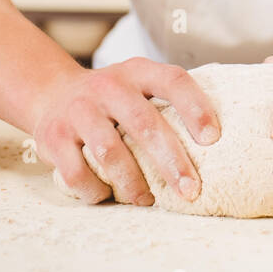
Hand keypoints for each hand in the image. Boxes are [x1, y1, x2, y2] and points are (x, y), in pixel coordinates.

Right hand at [31, 58, 219, 205]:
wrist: (51, 93)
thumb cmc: (113, 99)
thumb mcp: (140, 85)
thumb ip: (170, 101)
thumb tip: (221, 142)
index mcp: (137, 72)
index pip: (173, 81)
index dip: (195, 107)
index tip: (213, 139)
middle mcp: (107, 86)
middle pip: (145, 124)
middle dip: (172, 162)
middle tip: (191, 190)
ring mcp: (77, 111)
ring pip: (110, 152)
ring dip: (133, 183)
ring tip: (148, 199)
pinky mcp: (52, 137)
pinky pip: (77, 173)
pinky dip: (96, 190)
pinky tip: (107, 196)